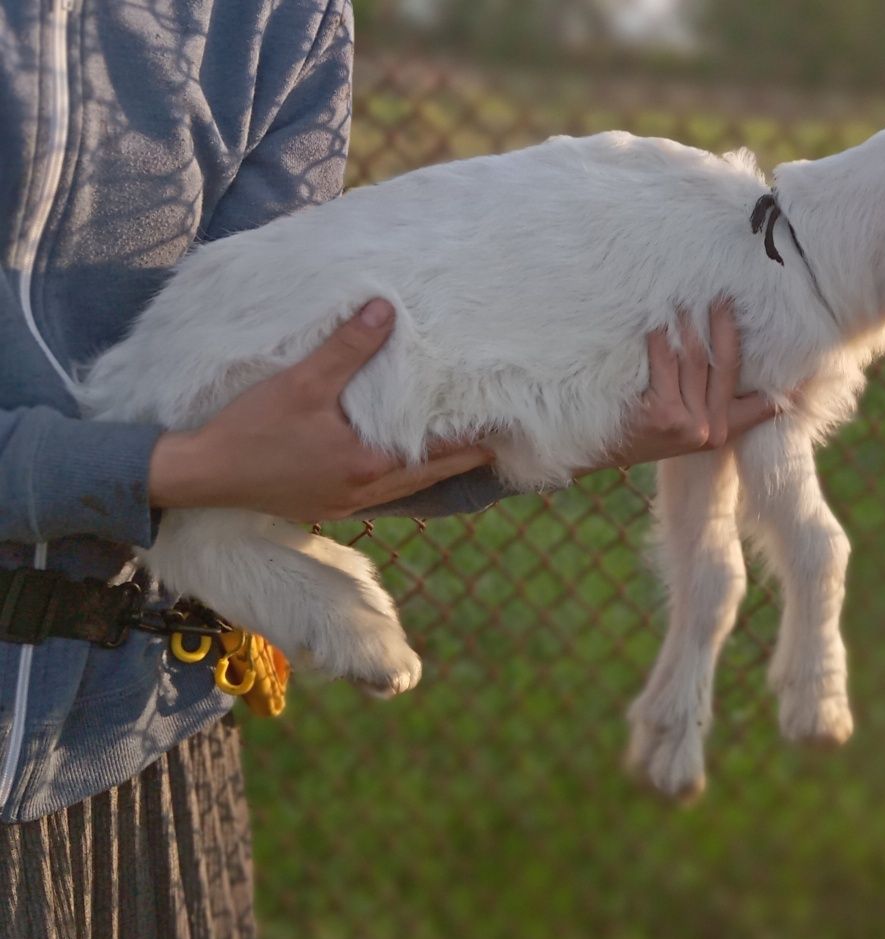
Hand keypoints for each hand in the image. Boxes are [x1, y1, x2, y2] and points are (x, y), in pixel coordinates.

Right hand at [148, 299, 493, 519]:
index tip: (505, 428)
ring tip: (461, 449)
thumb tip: (386, 309)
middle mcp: (367, 491)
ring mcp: (348, 503)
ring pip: (408, 486)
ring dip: (434, 468)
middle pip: (433, 475)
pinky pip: (381, 491)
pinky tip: (401, 462)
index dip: (474, 441)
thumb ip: (347, 348)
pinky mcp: (328, 505)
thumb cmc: (250, 430)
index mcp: (370, 465)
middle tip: (500, 441)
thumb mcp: (302, 383)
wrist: (201, 476)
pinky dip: (401, 475)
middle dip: (466, 457)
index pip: (440, 453)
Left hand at [586, 300, 776, 473]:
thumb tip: (752, 379)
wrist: (596, 451)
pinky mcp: (663, 416)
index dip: (784, 384)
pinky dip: (661, 339)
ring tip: (686, 299)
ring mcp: (687, 425)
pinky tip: (657, 321)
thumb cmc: (640, 431)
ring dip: (689, 325)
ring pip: (694, 359)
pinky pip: (664, 363)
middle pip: (725, 365)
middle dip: (724, 326)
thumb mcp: (683, 426)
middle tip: (722, 296)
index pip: (760, 401)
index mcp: (722, 433)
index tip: (805, 364)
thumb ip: (710, 402)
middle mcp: (709, 431)